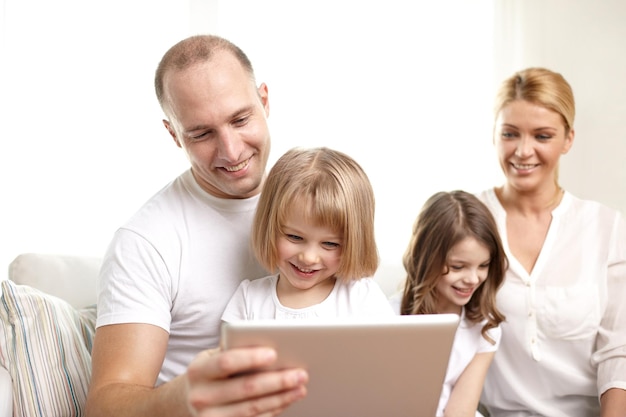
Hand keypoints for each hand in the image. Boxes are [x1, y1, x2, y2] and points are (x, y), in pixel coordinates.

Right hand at [186, 347, 307, 415]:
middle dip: (277, 380)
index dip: (251, 358)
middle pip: (246, 388)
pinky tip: (287, 400)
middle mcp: (201, 396)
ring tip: (300, 388)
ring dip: (281, 398)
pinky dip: (273, 410)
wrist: (191, 398)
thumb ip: (234, 349)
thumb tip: (269, 342)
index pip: (226, 362)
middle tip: (301, 373)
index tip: (274, 353)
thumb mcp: (213, 356)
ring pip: (253, 408)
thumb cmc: (211, 371)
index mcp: (198, 371)